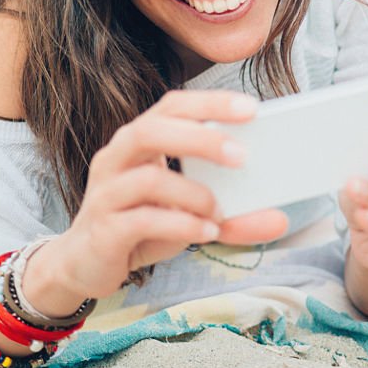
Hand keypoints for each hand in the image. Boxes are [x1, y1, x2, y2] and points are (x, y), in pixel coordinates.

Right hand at [23, 90, 287, 313]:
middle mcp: (117, 158)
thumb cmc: (142, 225)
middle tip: (241, 155)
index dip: (210, 102)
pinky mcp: (104, 229)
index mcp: (140, 141)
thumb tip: (281, 218)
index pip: (173, 106)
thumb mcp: (192, 216)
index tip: (252, 108)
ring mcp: (106, 193)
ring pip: (148, 178)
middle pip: (152, 130)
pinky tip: (204, 231)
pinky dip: (180, 224)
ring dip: (193, 193)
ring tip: (219, 211)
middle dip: (200, 138)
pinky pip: (142, 219)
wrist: (86, 264)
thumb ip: (234, 216)